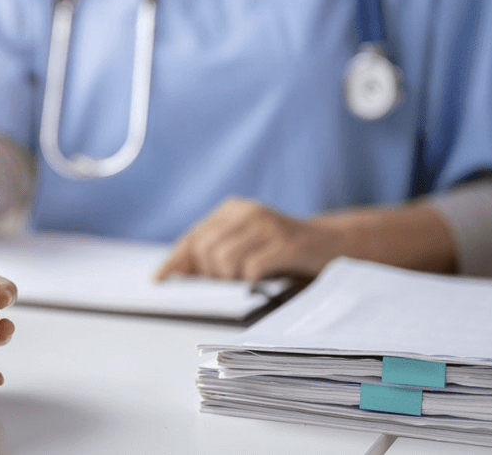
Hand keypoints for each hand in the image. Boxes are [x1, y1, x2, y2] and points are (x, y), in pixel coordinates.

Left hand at [154, 197, 349, 282]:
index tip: (159, 279)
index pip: (193, 236)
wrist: (332, 244)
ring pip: (223, 259)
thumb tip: (179, 273)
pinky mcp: (285, 242)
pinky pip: (251, 268)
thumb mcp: (247, 246)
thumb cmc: (283, 251)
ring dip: (231, 278)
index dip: (175, 260)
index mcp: (233, 210)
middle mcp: (247, 212)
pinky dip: (250, 280)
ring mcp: (267, 224)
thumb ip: (216, 254)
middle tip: (229, 281)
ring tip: (247, 279)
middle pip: (204, 249)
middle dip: (209, 273)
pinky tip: (260, 279)